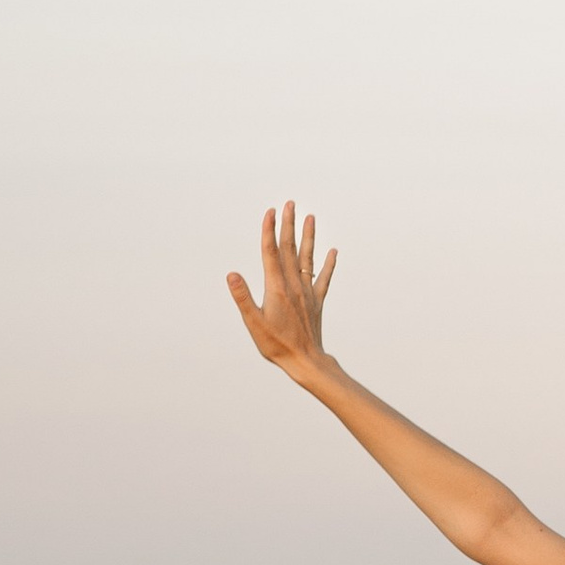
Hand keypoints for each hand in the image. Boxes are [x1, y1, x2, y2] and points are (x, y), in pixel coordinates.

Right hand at [225, 201, 338, 382]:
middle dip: (288, 225)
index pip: (271, 253)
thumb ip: (243, 297)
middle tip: (290, 203)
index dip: (269, 231)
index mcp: (276, 288)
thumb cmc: (276, 345)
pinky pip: (323, 278)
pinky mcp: (316, 302)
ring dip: (308, 237)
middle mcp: (294, 285)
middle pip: (290, 249)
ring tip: (310, 217)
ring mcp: (307, 292)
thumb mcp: (253, 323)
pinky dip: (328, 264)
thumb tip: (232, 274)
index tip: (270, 212)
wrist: (306, 361)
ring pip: (307, 258)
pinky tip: (332, 251)